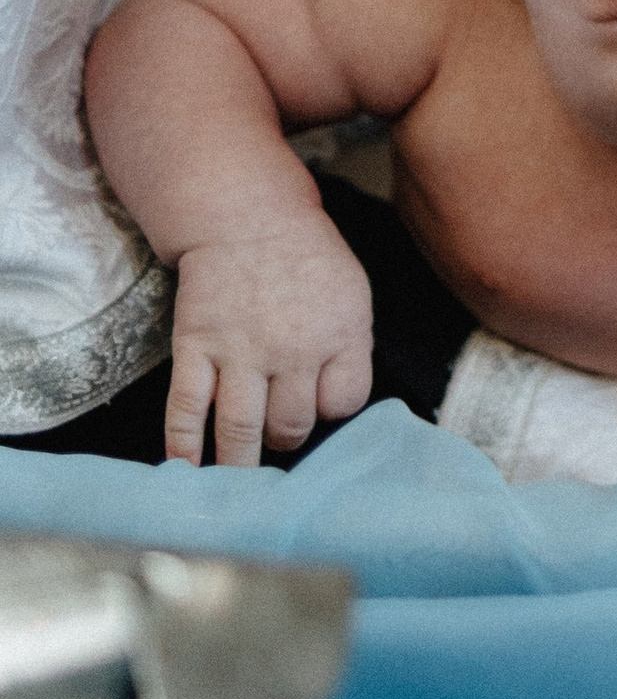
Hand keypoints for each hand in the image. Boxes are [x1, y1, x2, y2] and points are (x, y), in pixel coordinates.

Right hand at [164, 222, 373, 466]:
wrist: (244, 217)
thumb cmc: (304, 257)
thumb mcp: (351, 295)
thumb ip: (349, 349)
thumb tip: (336, 405)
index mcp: (340, 333)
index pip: (344, 402)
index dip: (332, 410)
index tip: (319, 406)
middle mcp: (292, 349)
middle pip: (293, 424)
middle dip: (287, 439)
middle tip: (279, 439)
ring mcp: (240, 351)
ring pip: (241, 429)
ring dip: (240, 463)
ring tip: (239, 481)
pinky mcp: (196, 347)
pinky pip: (187, 407)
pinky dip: (183, 444)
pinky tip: (186, 467)